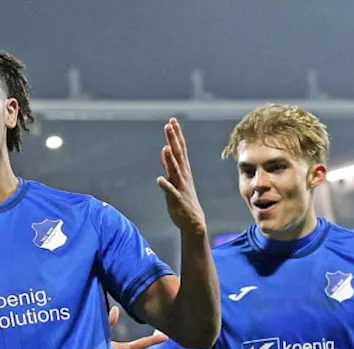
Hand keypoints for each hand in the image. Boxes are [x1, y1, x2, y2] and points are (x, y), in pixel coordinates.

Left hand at [156, 117, 206, 237]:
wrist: (193, 222)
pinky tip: (160, 179)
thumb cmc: (183, 199)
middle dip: (174, 140)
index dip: (176, 135)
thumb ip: (170, 164)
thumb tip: (166, 149)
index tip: (172, 120)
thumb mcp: (176, 178)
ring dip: (170, 160)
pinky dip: (166, 185)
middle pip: (178, 155)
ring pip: (175, 171)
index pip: (180, 149)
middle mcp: (183, 176)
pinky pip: (171, 192)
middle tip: (169, 125)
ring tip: (165, 148)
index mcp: (183, 170)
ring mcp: (181, 188)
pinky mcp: (177, 200)